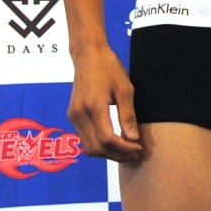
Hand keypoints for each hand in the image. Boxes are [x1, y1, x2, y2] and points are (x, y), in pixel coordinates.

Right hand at [67, 46, 142, 161]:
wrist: (88, 55)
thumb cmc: (109, 68)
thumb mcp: (125, 89)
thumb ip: (128, 115)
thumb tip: (133, 139)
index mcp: (94, 106)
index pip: (107, 139)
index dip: (124, 148)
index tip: (138, 148)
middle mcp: (79, 114)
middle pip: (96, 148)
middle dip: (117, 155)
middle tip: (135, 154)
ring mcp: (73, 116)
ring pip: (89, 147)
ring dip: (108, 154)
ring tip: (127, 151)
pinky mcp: (72, 115)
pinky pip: (85, 139)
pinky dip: (100, 145)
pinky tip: (115, 142)